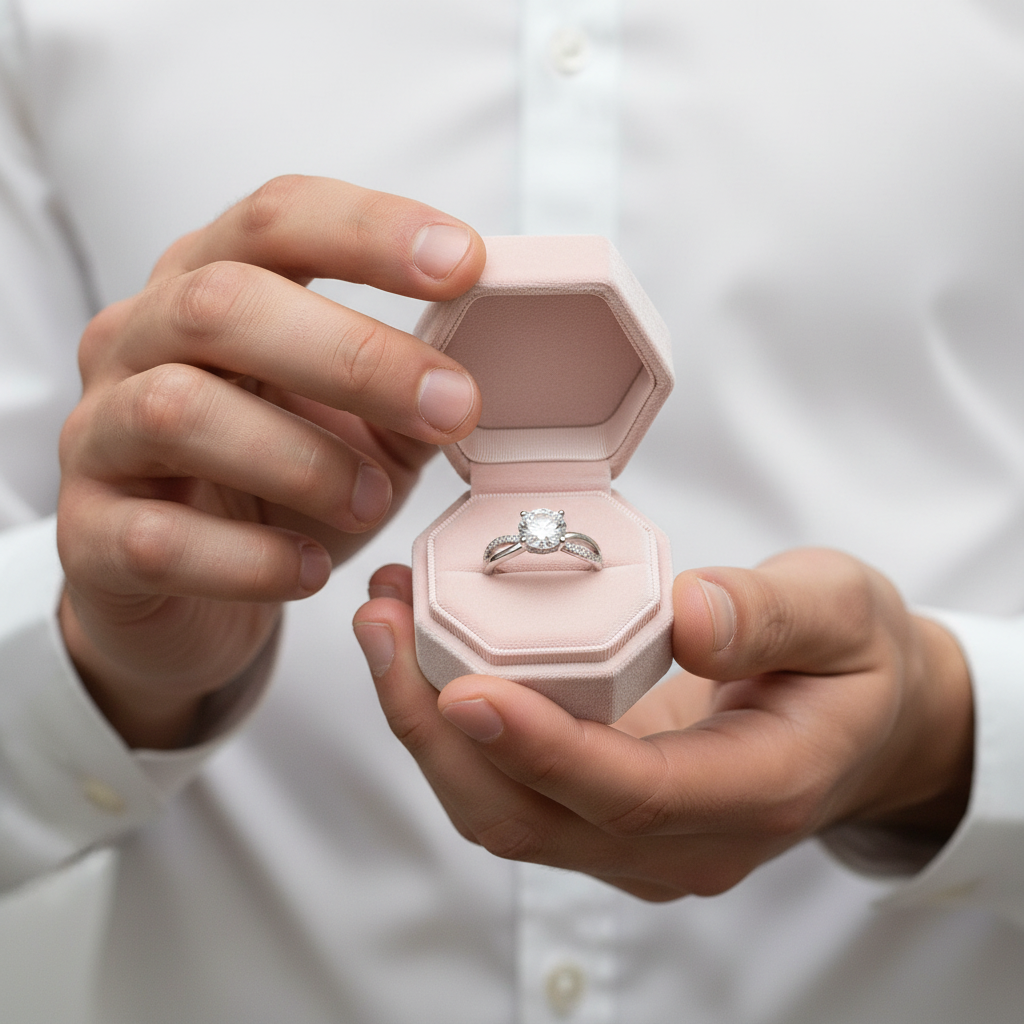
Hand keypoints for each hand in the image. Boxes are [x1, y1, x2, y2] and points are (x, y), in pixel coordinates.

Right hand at [58, 176, 484, 747]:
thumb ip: (410, 395)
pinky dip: (253, 560)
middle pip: (221, 304)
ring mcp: (99, 437)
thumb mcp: (360, 431)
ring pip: (180, 411)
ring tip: (377, 501)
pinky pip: (158, 539)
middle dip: (355, 354)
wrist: (194, 593)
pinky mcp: (88, 536)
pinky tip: (309, 570)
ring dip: (306, 459)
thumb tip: (476, 371)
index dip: (370, 231)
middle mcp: (137, 344)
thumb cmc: (282, 492)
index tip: (466, 263)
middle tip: (452, 405)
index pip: (275, 221)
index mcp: (208, 290)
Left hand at [355, 550, 972, 900]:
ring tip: (383, 620)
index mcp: (753, 792)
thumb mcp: (842, 613)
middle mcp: (681, 839)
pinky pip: (507, 784)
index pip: (629, 794)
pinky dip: (450, 724)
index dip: (542, 751)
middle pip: (532, 816)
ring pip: (501, 809)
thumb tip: (687, 615)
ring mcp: (633, 838)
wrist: (862, 721)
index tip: (462, 690)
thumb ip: (774, 615)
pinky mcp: (600, 811)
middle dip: (437, 732)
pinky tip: (420, 643)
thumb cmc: (853, 664)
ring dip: (424, 725)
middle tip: (383, 624)